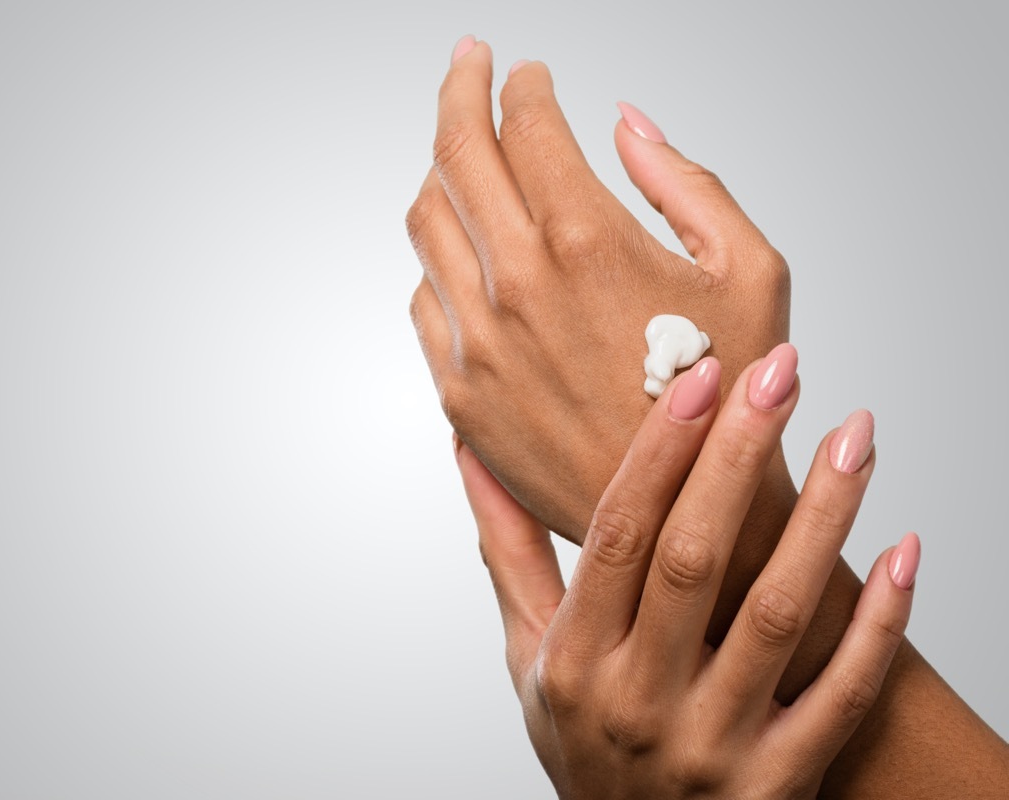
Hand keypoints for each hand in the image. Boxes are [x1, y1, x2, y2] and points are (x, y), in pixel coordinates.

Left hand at [408, 38, 791, 539]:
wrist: (693, 519)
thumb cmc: (734, 395)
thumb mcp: (751, 268)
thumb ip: (683, 179)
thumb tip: (624, 121)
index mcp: (586, 241)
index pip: (525, 123)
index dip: (525, 84)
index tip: (531, 75)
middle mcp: (515, 286)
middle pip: (454, 151)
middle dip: (459, 89)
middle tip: (468, 63)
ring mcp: (477, 343)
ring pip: (427, 220)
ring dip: (443, 172)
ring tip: (467, 155)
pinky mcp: (459, 394)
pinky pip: (425, 298)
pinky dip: (442, 259)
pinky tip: (470, 251)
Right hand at [454, 353, 917, 798]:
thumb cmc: (579, 739)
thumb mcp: (527, 653)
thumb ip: (509, 552)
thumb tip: (473, 451)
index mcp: (573, 660)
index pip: (616, 537)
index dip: (658, 452)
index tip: (698, 375)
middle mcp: (638, 702)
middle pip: (694, 561)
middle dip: (739, 456)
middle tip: (779, 371)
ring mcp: (712, 746)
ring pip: (777, 615)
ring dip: (822, 518)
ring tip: (854, 434)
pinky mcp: (778, 781)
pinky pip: (843, 695)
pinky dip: (880, 623)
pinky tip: (904, 549)